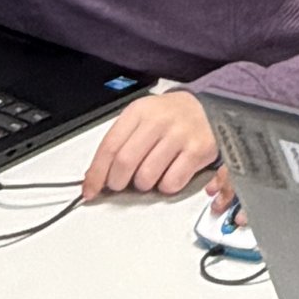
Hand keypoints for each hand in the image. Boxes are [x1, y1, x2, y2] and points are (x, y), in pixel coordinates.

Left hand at [80, 89, 218, 201]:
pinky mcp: (198, 151)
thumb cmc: (170, 117)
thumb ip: (120, 143)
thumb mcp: (141, 119)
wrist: (207, 109)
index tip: (90, 190)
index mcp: (138, 112)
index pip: (109, 147)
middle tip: (120, 184)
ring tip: (148, 176)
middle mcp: (158, 121)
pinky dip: (165, 187)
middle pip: (125, 163)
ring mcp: (179, 136)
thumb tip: (97, 175)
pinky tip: (168, 175)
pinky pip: (171, 182)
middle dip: (117, 182)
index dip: (96, 173)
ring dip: (143, 185)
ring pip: (147, 176)